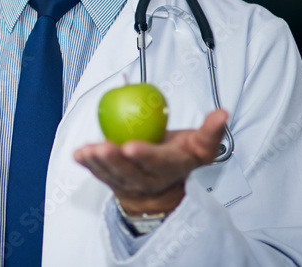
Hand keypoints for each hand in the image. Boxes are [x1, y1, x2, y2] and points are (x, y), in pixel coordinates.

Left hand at [73, 109, 228, 214]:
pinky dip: (88, 164)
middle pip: (131, 172)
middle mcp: (148, 178)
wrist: (163, 188)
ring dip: (98, 162)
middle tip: (105, 147)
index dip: (146, 155)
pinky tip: (78, 154)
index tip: (132, 146)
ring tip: (88, 150)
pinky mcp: (113, 181)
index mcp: (170, 167)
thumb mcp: (200, 146)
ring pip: (112, 174)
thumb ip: (211, 130)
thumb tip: (222, 112)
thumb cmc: (178, 158)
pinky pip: (99, 174)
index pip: (159, 162)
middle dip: (116, 161)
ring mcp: (129, 182)